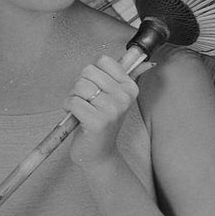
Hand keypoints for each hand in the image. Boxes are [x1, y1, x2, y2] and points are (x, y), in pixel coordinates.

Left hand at [65, 53, 150, 171]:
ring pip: (79, 85)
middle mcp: (123, 97)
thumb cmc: (103, 124)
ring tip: (81, 110)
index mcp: (130, 88)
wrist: (99, 154)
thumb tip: (146, 61)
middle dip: (80, 85)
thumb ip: (129, 78)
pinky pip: (73, 101)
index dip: (93, 74)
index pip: (103, 60)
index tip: (97, 89)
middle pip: (88, 71)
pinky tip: (76, 118)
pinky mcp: (96, 121)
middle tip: (86, 102)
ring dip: (73, 97)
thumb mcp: (118, 99)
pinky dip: (68, 107)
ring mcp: (111, 110)